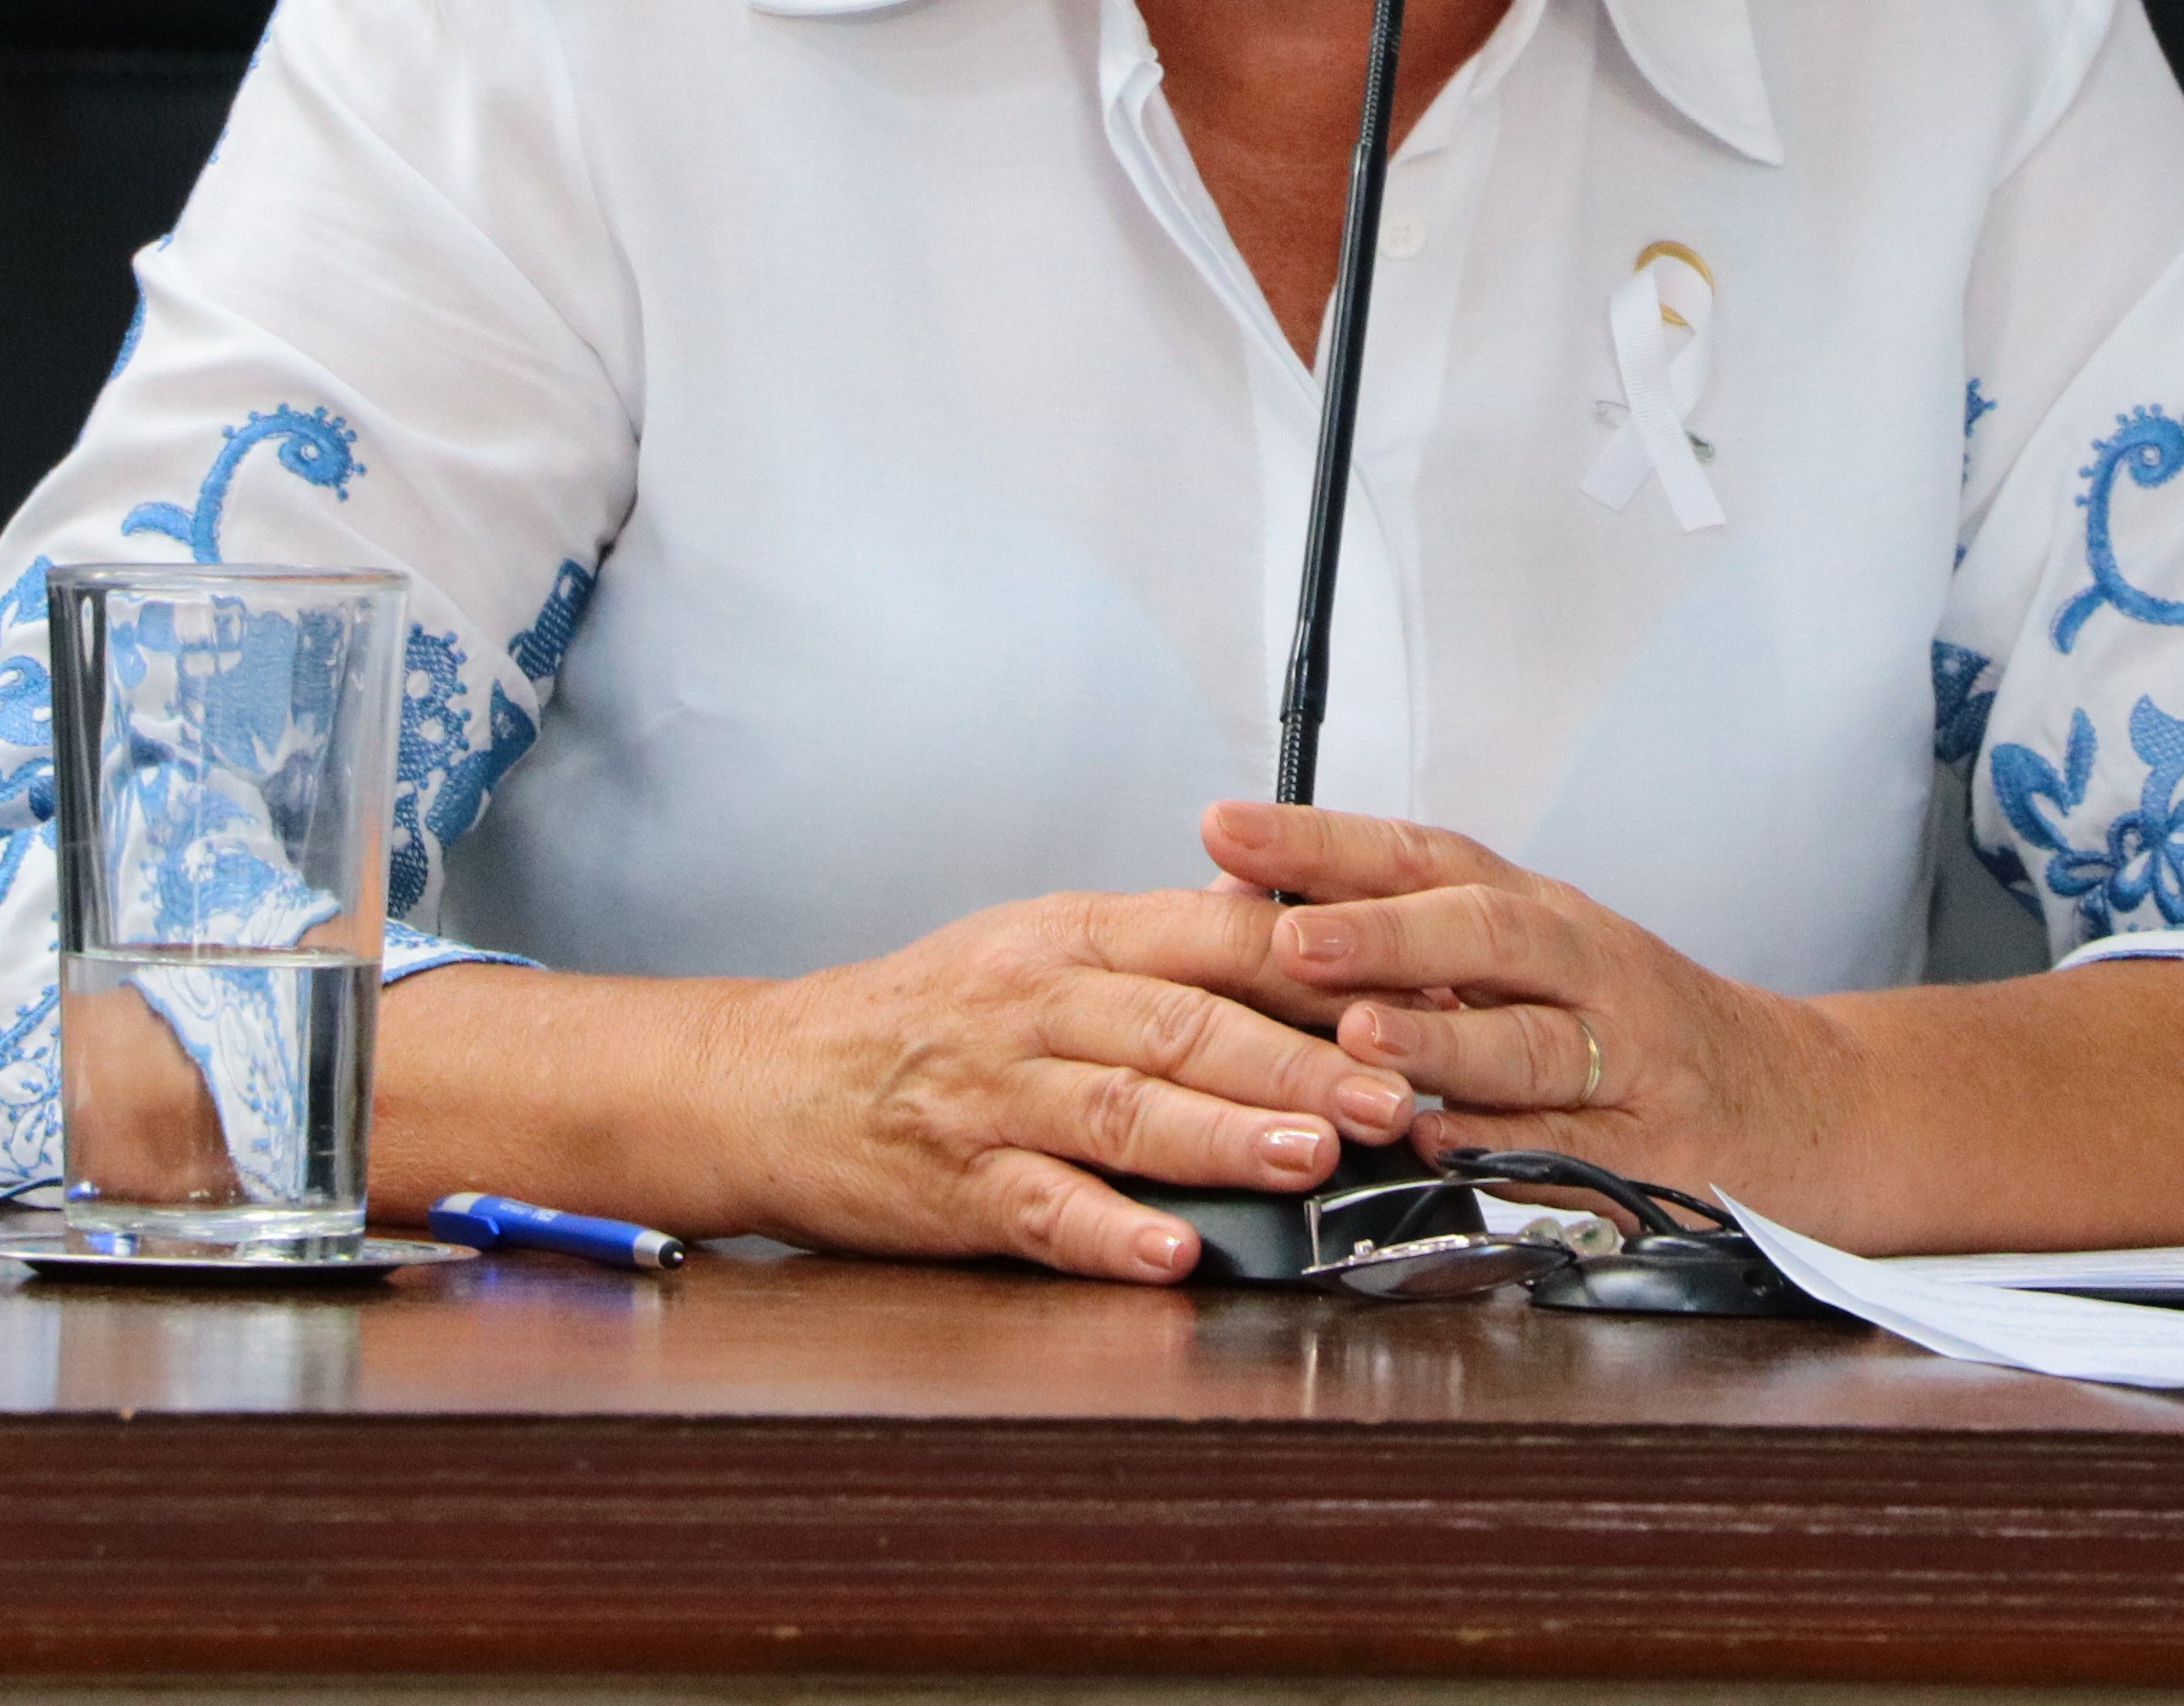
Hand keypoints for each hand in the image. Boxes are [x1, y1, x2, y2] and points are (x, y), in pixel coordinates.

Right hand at [711, 884, 1418, 1283]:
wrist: (773, 1076)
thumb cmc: (929, 1016)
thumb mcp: (1044, 942)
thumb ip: (1165, 943)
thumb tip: (1296, 932)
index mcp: (1077, 935)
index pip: (1218, 936)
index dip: (1322, 968)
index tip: (1410, 1000)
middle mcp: (1039, 1003)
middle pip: (1186, 1024)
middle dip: (1301, 1060)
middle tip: (1394, 1095)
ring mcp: (996, 1094)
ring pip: (1125, 1109)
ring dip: (1225, 1136)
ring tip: (1313, 1157)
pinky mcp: (956, 1182)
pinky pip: (1040, 1205)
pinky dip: (1107, 1230)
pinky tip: (1171, 1252)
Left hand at [1200, 802, 1853, 1211]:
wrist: (1795, 1102)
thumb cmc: (1628, 1027)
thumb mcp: (1531, 963)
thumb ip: (1411, 946)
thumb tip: (1251, 915)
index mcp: (1536, 912)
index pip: (1422, 857)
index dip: (1323, 842)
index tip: (1225, 829)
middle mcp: (1583, 967)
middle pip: (1485, 931)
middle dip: (1383, 933)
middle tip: (1291, 939)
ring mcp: (1628, 1057)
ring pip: (1531, 1041)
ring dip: (1442, 1042)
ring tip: (1362, 1042)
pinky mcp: (1656, 1147)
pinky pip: (1572, 1147)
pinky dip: (1505, 1146)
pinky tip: (1439, 1146)